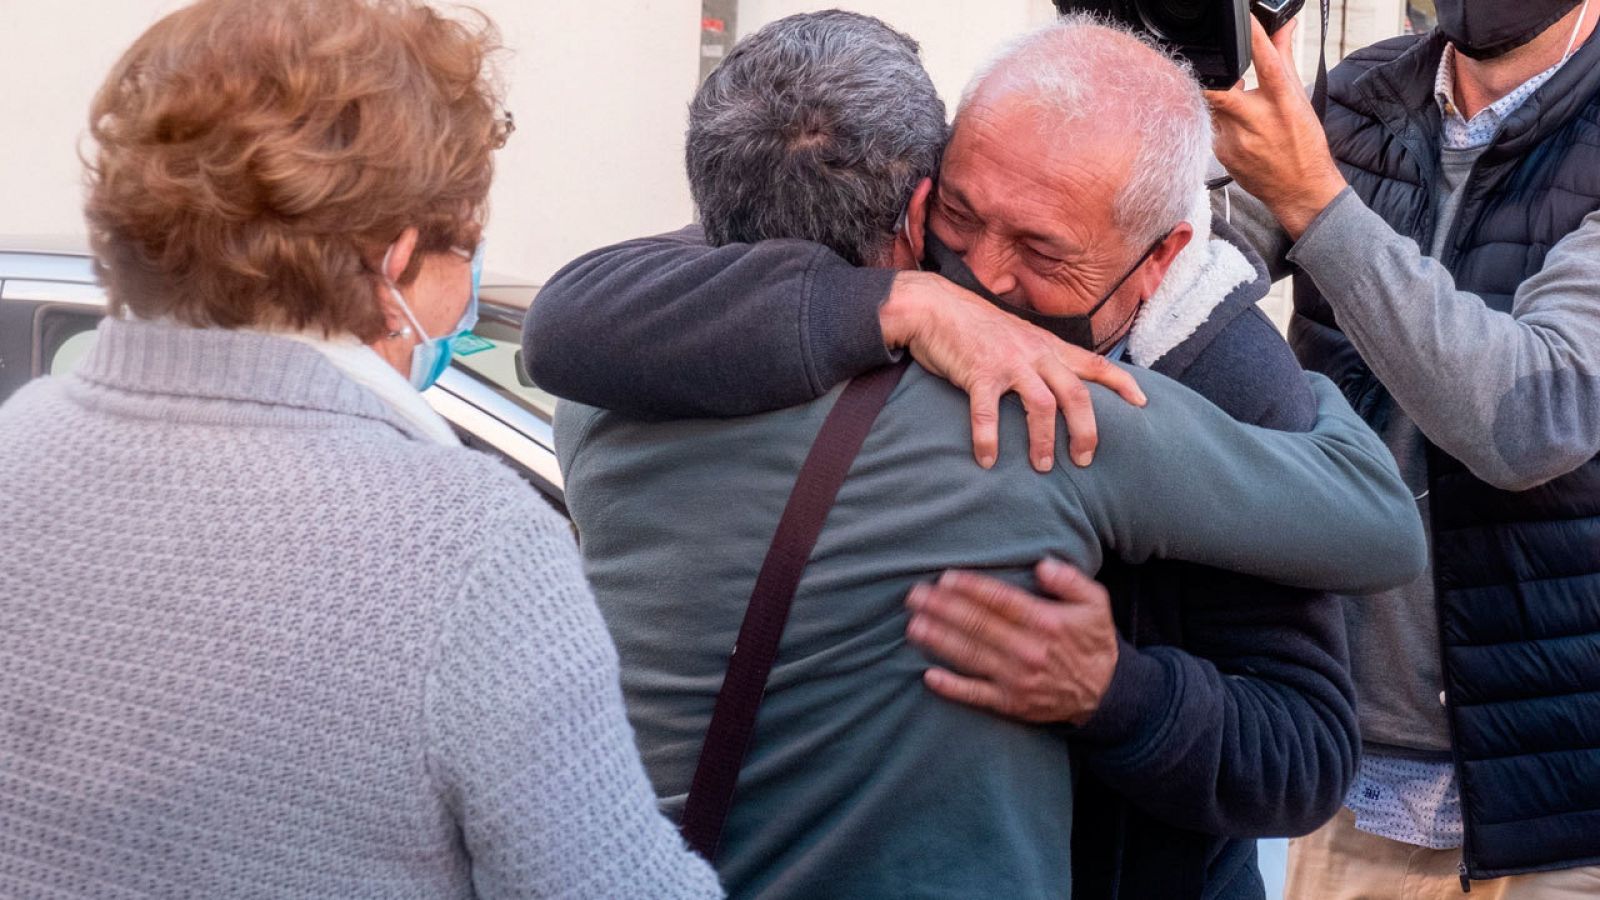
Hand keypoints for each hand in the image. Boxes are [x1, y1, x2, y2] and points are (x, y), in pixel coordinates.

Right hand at [880, 271, 1145, 472]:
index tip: (1143, 404)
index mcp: (1048, 346)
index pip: (1095, 363)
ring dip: (1044, 441)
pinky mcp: (978, 373)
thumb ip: (1040, 358)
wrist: (935, 306)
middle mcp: (1035, 353)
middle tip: (1084, 461)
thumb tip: (1057, 384)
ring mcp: (1008, 363)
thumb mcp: (1019, 338)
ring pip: (1041, 406)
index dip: (1122, 383)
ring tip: (1042, 467)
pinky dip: (988, 440)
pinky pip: (988, 413)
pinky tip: (987, 460)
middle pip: (1076, 394)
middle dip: (1086, 431)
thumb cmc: (975, 328)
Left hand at [905, 559, 1117, 724]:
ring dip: (939, 640)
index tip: (945, 577)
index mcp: (1046, 622)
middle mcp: (1028, 650)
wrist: (1106, 694)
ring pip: (971, 656)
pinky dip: (952, 687)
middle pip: (978, 625)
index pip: (1001, 601)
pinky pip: (977, 695)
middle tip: (914, 596)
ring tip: (913, 626)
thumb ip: (1070, 580)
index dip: (970, 588)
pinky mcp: (1011, 703)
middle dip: (943, 609)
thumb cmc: (1093, 641)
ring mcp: (1017, 679)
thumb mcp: (1095, 603)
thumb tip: (1042, 565)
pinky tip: (929, 676)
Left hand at [1206, 17, 1347, 238]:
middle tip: (1213, 67)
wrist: (1300, 190)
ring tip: (1235, 101)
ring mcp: (1237, 140)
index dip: (1254, 38)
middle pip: (1221, 91)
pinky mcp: (1223, 154)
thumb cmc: (1303, 143)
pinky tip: (1234, 126)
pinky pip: (1211, 127)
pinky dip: (1219, 120)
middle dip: (1213, 78)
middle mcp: (1258, 120)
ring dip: (1216, 98)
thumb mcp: (1298, 98)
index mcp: (1283, 101)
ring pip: (1212, 107)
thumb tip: (1285, 25)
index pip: (1267, 62)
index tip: (1246, 21)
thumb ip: (1284, 58)